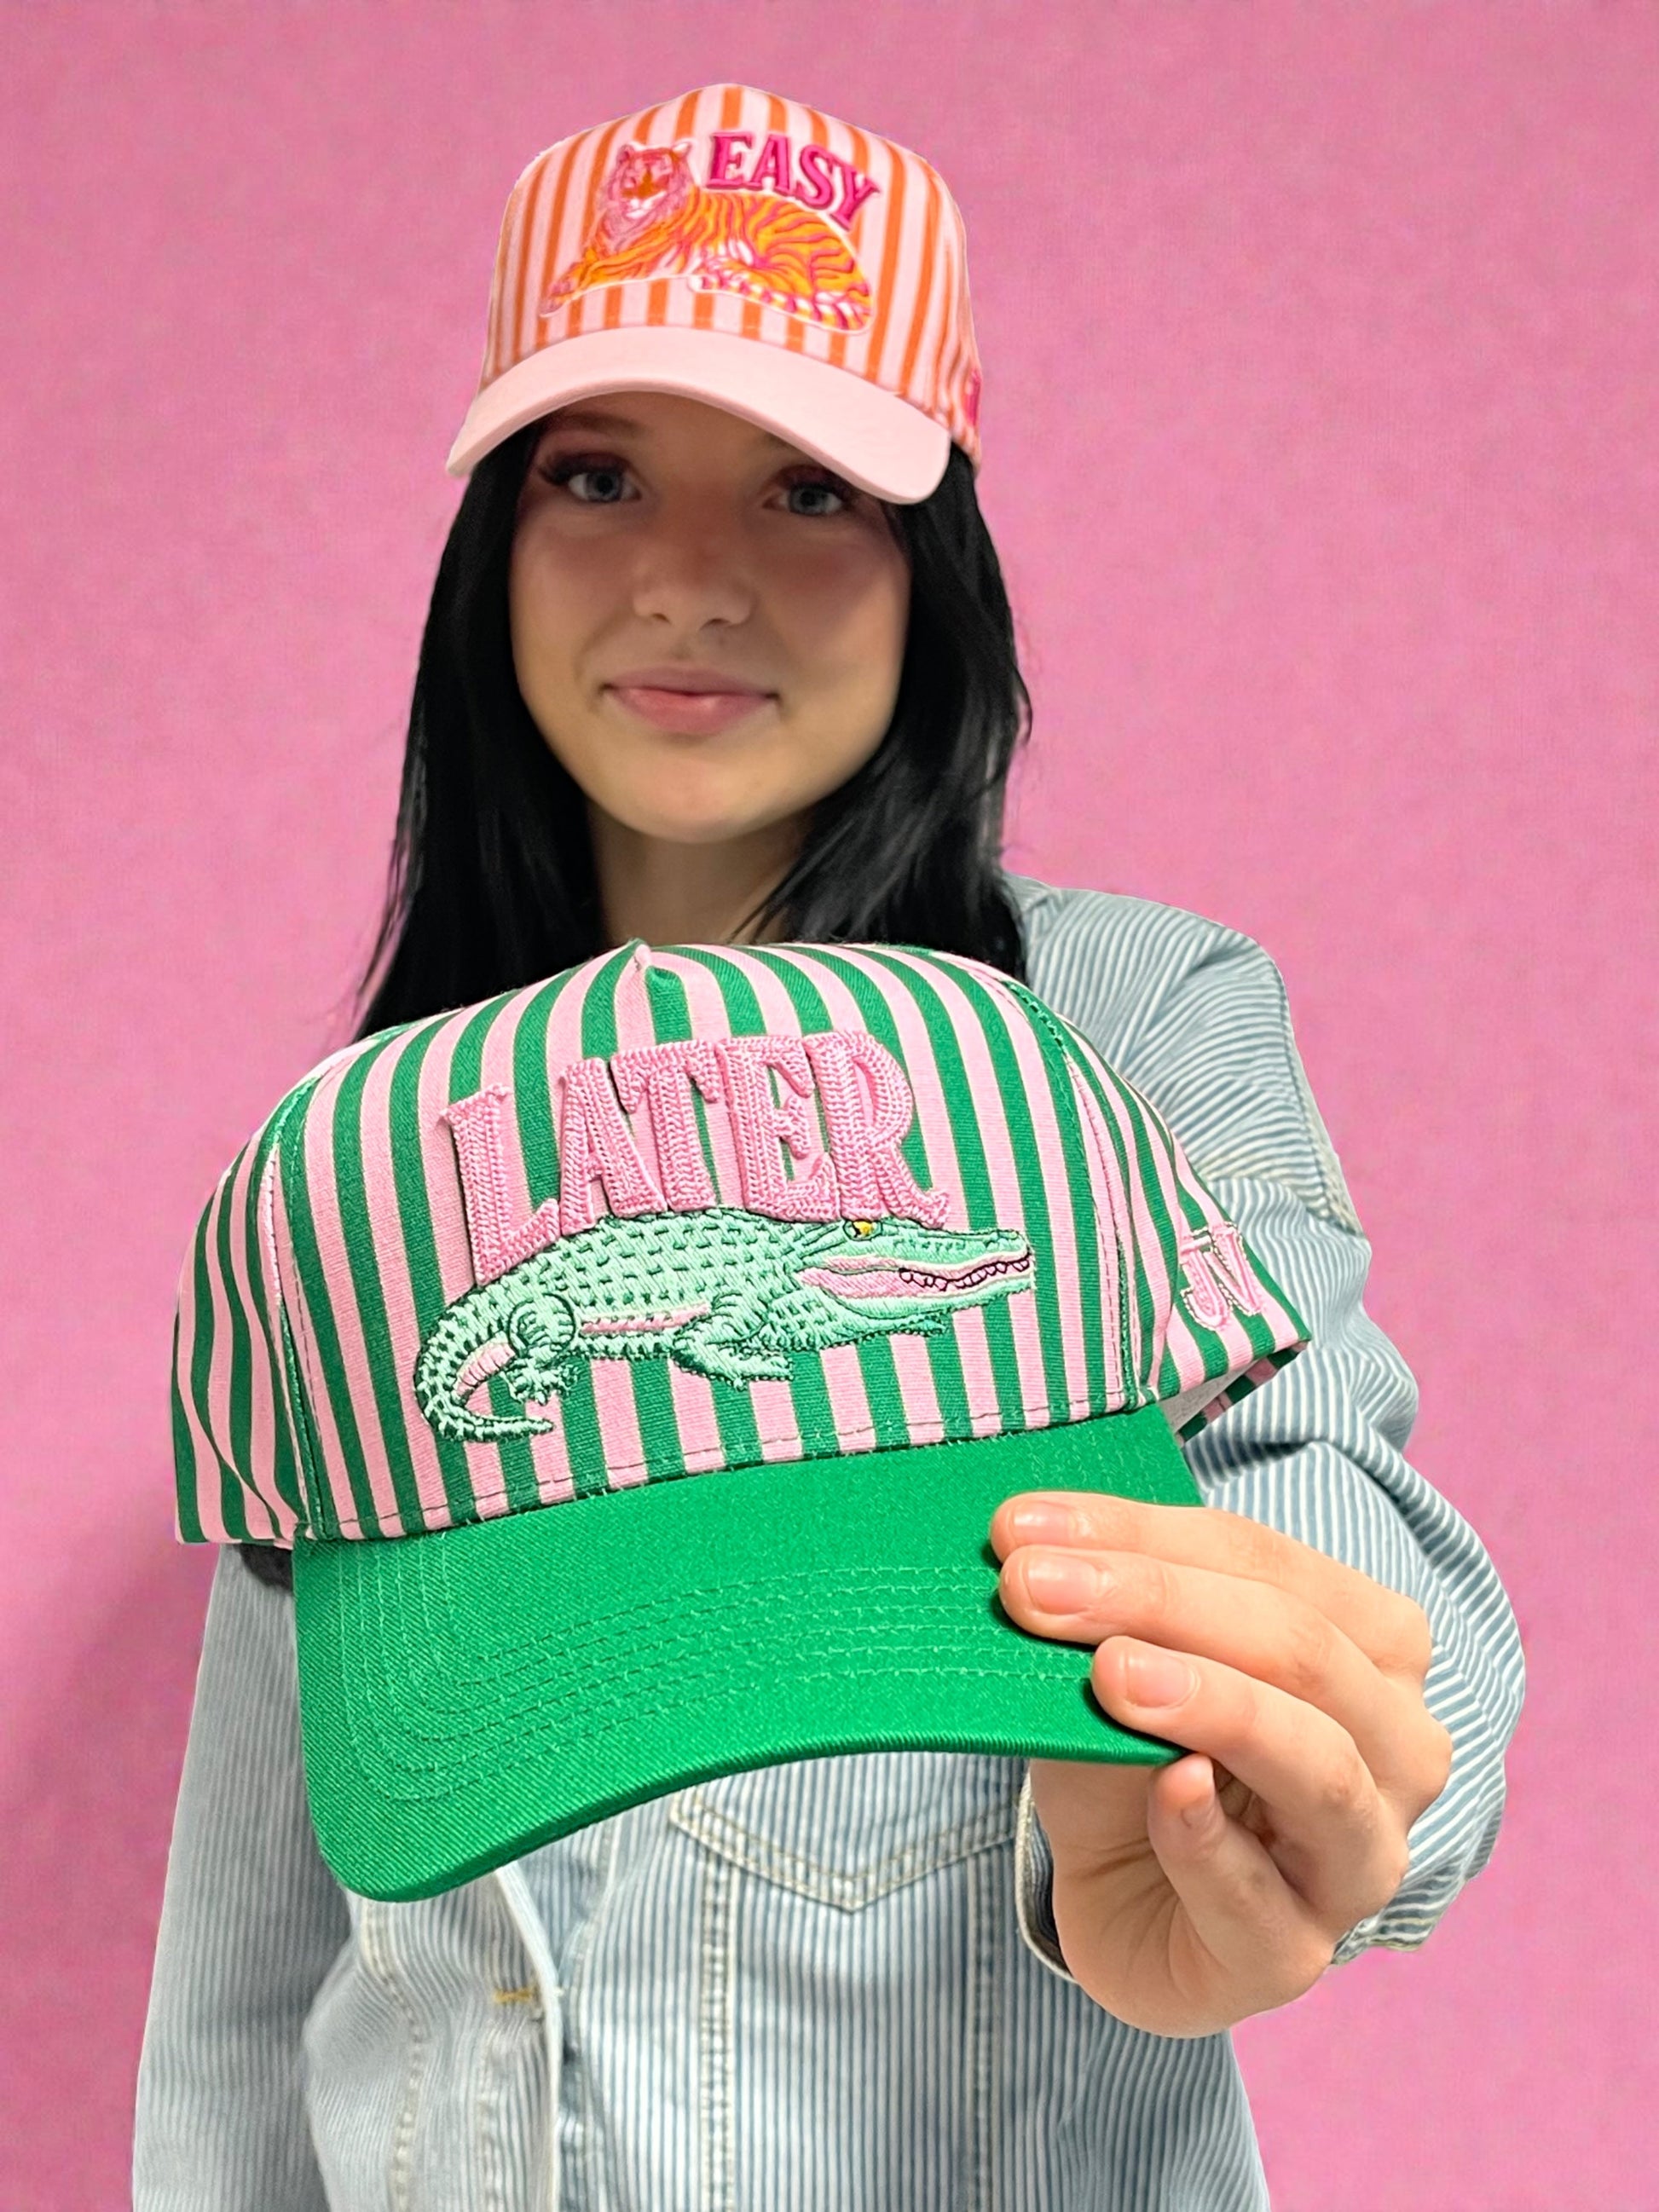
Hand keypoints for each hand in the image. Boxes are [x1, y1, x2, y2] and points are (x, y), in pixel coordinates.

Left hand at [989, 1489, 1454, 2038]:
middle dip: (1159, 1602)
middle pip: (1299, 1648)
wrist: (1125, 1907)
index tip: (1021, 1527)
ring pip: (1316, 1763)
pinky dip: (1207, 1837)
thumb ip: (1107, 1619)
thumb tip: (1038, 1552)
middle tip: (1034, 1585)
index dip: (1144, 1533)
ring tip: (1111, 1673)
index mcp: (1373, 1645)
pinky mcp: (1293, 1954)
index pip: (1264, 1562)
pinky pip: (1260, 1895)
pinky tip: (1168, 1791)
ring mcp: (1358, 1858)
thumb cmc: (1139, 1764)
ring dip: (1211, 1705)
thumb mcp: (1115, 1671)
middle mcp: (1395, 1747)